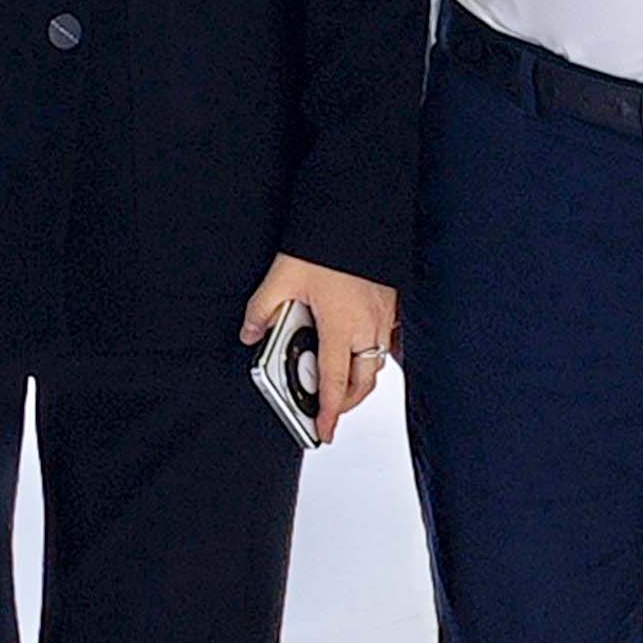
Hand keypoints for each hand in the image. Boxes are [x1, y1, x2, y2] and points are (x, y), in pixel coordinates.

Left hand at [244, 255, 396, 444]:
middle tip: (327, 408)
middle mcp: (367, 327)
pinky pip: (387, 342)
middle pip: (362, 383)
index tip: (323, 431)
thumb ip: (262, 309)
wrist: (359, 211)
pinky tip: (358, 347)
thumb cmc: (325, 242)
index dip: (328, 412)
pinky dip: (374, 354)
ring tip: (337, 378)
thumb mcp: (282, 275)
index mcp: (341, 326)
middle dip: (345, 402)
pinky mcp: (392, 304)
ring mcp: (384, 316)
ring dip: (359, 378)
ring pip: (376, 363)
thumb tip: (250, 334)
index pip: (334, 383)